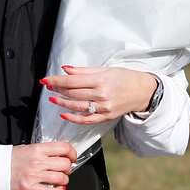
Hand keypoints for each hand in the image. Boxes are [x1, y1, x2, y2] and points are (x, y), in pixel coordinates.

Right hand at [10, 141, 76, 189]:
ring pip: (61, 178)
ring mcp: (34, 175)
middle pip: (65, 164)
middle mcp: (38, 161)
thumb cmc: (11, 158)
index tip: (72, 157)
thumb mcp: (28, 148)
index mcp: (38, 149)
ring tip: (60, 180)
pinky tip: (59, 189)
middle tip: (65, 169)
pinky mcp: (30, 188)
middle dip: (68, 168)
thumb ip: (44, 151)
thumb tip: (60, 154)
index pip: (64, 148)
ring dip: (64, 180)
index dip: (72, 153)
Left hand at [41, 66, 158, 125]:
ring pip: (78, 107)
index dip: (57, 81)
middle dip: (58, 90)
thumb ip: (84, 71)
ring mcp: (104, 107)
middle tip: (48, 87)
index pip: (73, 81)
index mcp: (101, 80)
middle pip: (74, 93)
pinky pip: (87, 120)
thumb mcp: (106, 69)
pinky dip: (74, 119)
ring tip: (53, 99)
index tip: (46, 80)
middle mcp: (102, 94)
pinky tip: (64, 115)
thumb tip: (65, 69)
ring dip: (63, 103)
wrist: (143, 92)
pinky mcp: (106, 117)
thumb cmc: (125, 78)